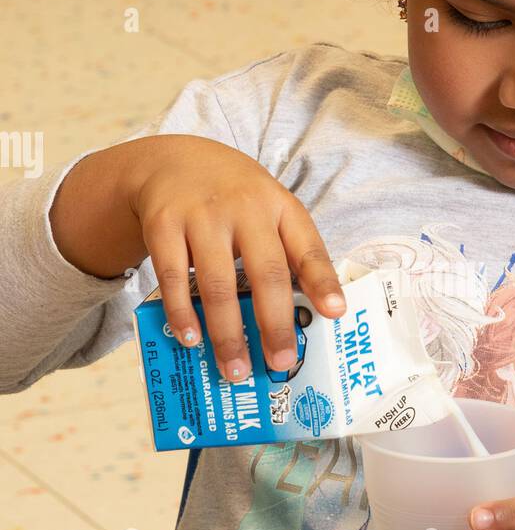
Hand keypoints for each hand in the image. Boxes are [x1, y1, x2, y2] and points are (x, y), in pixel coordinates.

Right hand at [124, 135, 345, 380]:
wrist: (172, 161)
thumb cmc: (234, 199)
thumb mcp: (268, 210)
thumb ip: (287, 252)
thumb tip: (311, 314)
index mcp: (280, 207)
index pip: (308, 247)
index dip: (323, 282)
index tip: (335, 313)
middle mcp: (245, 208)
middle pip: (266, 272)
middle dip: (274, 323)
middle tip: (280, 361)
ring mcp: (202, 216)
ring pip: (218, 284)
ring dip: (227, 333)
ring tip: (234, 368)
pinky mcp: (164, 225)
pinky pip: (173, 279)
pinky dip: (183, 314)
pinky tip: (191, 339)